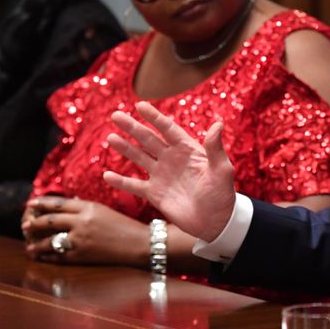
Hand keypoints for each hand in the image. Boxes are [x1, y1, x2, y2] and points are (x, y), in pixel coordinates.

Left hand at [22, 196, 148, 264]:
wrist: (138, 244)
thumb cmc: (124, 225)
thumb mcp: (104, 210)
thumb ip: (85, 206)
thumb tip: (70, 202)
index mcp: (88, 207)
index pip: (58, 204)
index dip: (42, 204)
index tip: (30, 204)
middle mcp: (81, 222)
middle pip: (50, 221)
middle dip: (34, 222)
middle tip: (25, 225)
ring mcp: (80, 240)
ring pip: (50, 240)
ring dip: (37, 243)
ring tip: (29, 245)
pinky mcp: (82, 256)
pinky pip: (58, 256)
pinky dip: (48, 256)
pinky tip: (41, 256)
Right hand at [103, 102, 235, 242]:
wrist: (216, 223)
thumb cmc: (222, 194)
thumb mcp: (222, 170)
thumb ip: (215, 148)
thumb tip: (218, 124)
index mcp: (187, 149)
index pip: (167, 129)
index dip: (154, 117)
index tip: (140, 105)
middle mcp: (171, 159)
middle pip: (148, 139)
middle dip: (132, 127)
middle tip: (116, 115)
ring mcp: (161, 175)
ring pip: (139, 158)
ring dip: (125, 148)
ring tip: (111, 137)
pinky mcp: (155, 194)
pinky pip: (134, 185)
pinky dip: (121, 181)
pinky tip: (106, 175)